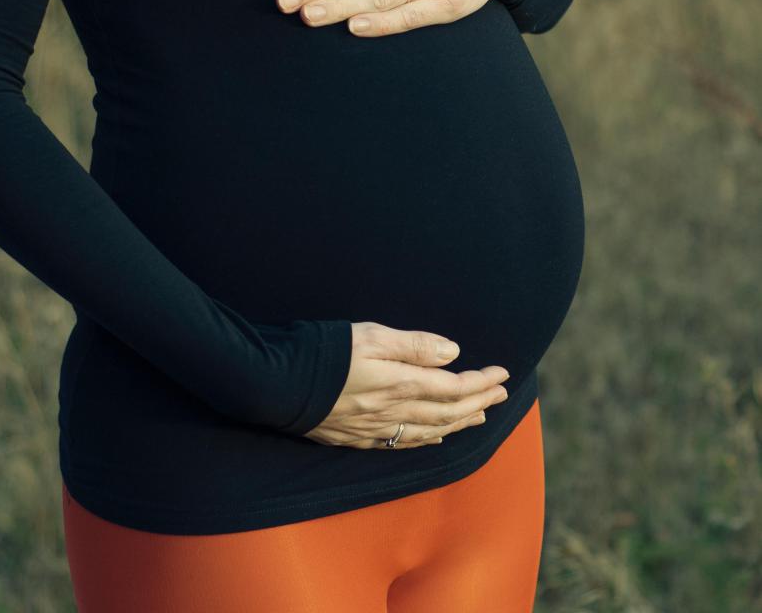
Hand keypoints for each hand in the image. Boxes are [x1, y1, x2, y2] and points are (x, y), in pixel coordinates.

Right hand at [301, 321, 510, 448]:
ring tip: (481, 417)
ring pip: (431, 431)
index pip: (455, 387)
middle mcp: (394, 412)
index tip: (503, 373)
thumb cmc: (323, 352)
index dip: (482, 382)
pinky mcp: (358, 436)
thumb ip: (414, 345)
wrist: (277, 384)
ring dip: (460, 424)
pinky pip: (404, 444)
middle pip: (449, 412)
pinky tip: (436, 437)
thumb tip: (453, 353)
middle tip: (502, 394)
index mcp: (401, 384)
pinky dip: (428, 440)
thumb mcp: (371, 335)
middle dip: (480, 402)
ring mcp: (376, 429)